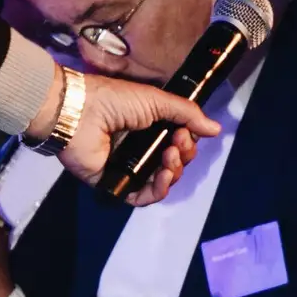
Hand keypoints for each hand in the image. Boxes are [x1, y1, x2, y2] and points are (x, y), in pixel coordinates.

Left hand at [34, 73, 218, 204]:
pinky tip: (164, 176)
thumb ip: (187, 114)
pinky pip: (143, 196)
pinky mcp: (116, 183)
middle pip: (175, 162)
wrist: (80, 113)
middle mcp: (140, 148)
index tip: (186, 132)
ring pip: (163, 181)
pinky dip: (159, 190)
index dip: (189, 140)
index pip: (179, 141)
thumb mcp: (156, 100)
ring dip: (174, 171)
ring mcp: (128, 167)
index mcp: (149, 126)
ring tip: (170, 156)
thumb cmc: (115, 101)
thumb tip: (216, 129)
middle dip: (184, 154)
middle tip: (176, 142)